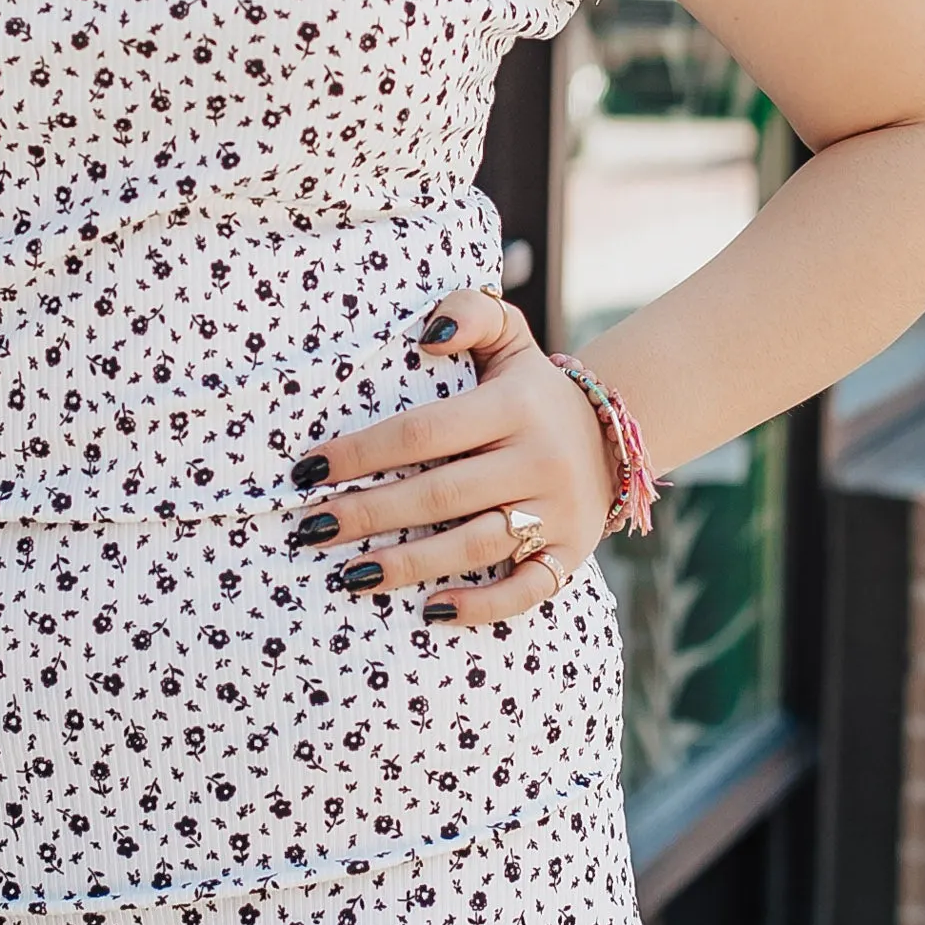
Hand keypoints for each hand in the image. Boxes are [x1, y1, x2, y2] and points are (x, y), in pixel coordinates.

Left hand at [289, 286, 614, 624]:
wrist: (616, 433)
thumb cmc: (530, 387)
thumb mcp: (509, 336)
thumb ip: (469, 313)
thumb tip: (428, 336)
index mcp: (515, 405)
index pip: (424, 432)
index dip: (362, 452)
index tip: (309, 468)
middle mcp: (538, 459)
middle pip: (440, 494)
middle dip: (368, 513)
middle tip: (309, 527)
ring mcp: (558, 511)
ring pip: (475, 545)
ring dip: (408, 564)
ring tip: (348, 574)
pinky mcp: (571, 555)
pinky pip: (526, 590)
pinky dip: (481, 606)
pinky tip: (431, 611)